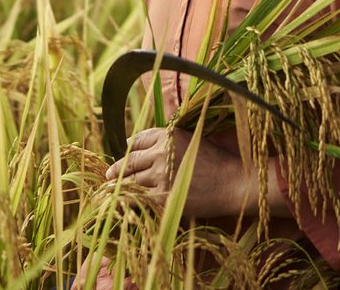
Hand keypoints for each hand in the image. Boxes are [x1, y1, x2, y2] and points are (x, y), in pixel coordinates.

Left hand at [105, 128, 257, 217]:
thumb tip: (140, 143)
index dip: (128, 147)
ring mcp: (160, 175)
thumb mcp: (191, 140)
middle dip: (115, 169)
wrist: (232, 182)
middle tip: (106, 175)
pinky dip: (127, 202)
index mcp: (167, 135)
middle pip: (130, 161)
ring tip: (109, 192)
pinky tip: (121, 204)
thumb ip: (169, 140)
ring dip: (118, 187)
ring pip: (131, 181)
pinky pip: (138, 199)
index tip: (123, 152)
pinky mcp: (163, 197)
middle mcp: (161, 152)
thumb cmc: (215, 161)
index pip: (138, 140)